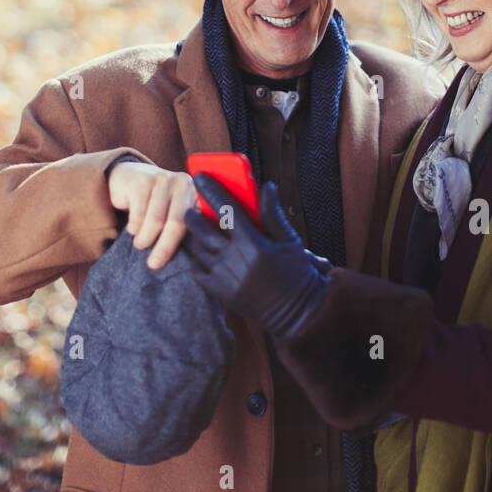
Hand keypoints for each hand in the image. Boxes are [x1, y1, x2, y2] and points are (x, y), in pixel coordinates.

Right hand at [107, 161, 196, 268]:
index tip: (187, 267)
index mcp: (197, 194)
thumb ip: (184, 228)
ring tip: (140, 244)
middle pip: (177, 222)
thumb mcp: (173, 212)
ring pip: (155, 220)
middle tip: (154, 264)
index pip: (197, 224)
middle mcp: (183, 183)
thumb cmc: (155, 204)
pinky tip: (133, 229)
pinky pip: (138, 214)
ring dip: (145, 239)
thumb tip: (193, 261)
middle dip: (165, 247)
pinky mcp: (142, 181)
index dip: (192, 245)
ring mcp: (163, 179)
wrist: (128, 177)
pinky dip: (134, 228)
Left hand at [184, 175, 330, 338]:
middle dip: (194, 214)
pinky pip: (198, 271)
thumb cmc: (297, 275)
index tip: (199, 176)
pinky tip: (203, 253)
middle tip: (193, 208)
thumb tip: (267, 187)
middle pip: (202, 228)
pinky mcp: (221, 293)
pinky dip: (197, 259)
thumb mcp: (289, 241)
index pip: (225, 208)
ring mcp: (225, 277)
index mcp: (253, 242)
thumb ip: (272, 213)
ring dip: (195, 236)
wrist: (297, 314)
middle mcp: (235, 259)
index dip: (210, 190)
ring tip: (198, 230)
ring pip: (198, 249)